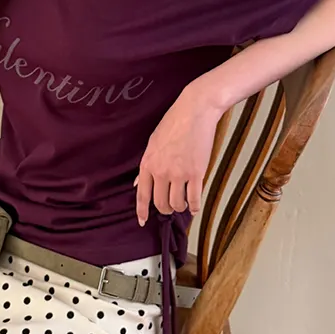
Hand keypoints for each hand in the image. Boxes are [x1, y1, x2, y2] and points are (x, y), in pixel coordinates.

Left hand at [135, 83, 224, 225]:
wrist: (194, 111)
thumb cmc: (172, 124)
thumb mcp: (152, 143)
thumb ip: (146, 166)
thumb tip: (137, 184)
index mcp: (148, 164)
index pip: (141, 195)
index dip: (142, 211)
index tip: (143, 221)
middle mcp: (161, 172)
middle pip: (160, 203)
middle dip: (165, 209)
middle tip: (170, 207)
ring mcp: (179, 174)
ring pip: (177, 204)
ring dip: (180, 207)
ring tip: (183, 203)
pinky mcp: (197, 173)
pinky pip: (195, 198)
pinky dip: (195, 206)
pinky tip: (195, 207)